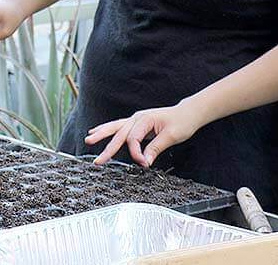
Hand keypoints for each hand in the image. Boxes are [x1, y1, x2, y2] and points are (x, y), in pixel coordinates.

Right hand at [84, 102, 201, 167]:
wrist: (188, 113)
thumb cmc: (181, 122)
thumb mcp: (172, 136)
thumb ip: (156, 148)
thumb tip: (145, 161)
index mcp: (145, 119)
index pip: (133, 139)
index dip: (137, 153)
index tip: (144, 164)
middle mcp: (137, 118)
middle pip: (118, 133)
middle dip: (107, 146)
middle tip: (97, 160)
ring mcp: (135, 120)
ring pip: (115, 127)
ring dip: (102, 134)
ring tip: (89, 139)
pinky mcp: (136, 124)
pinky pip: (119, 128)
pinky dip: (107, 130)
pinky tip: (97, 132)